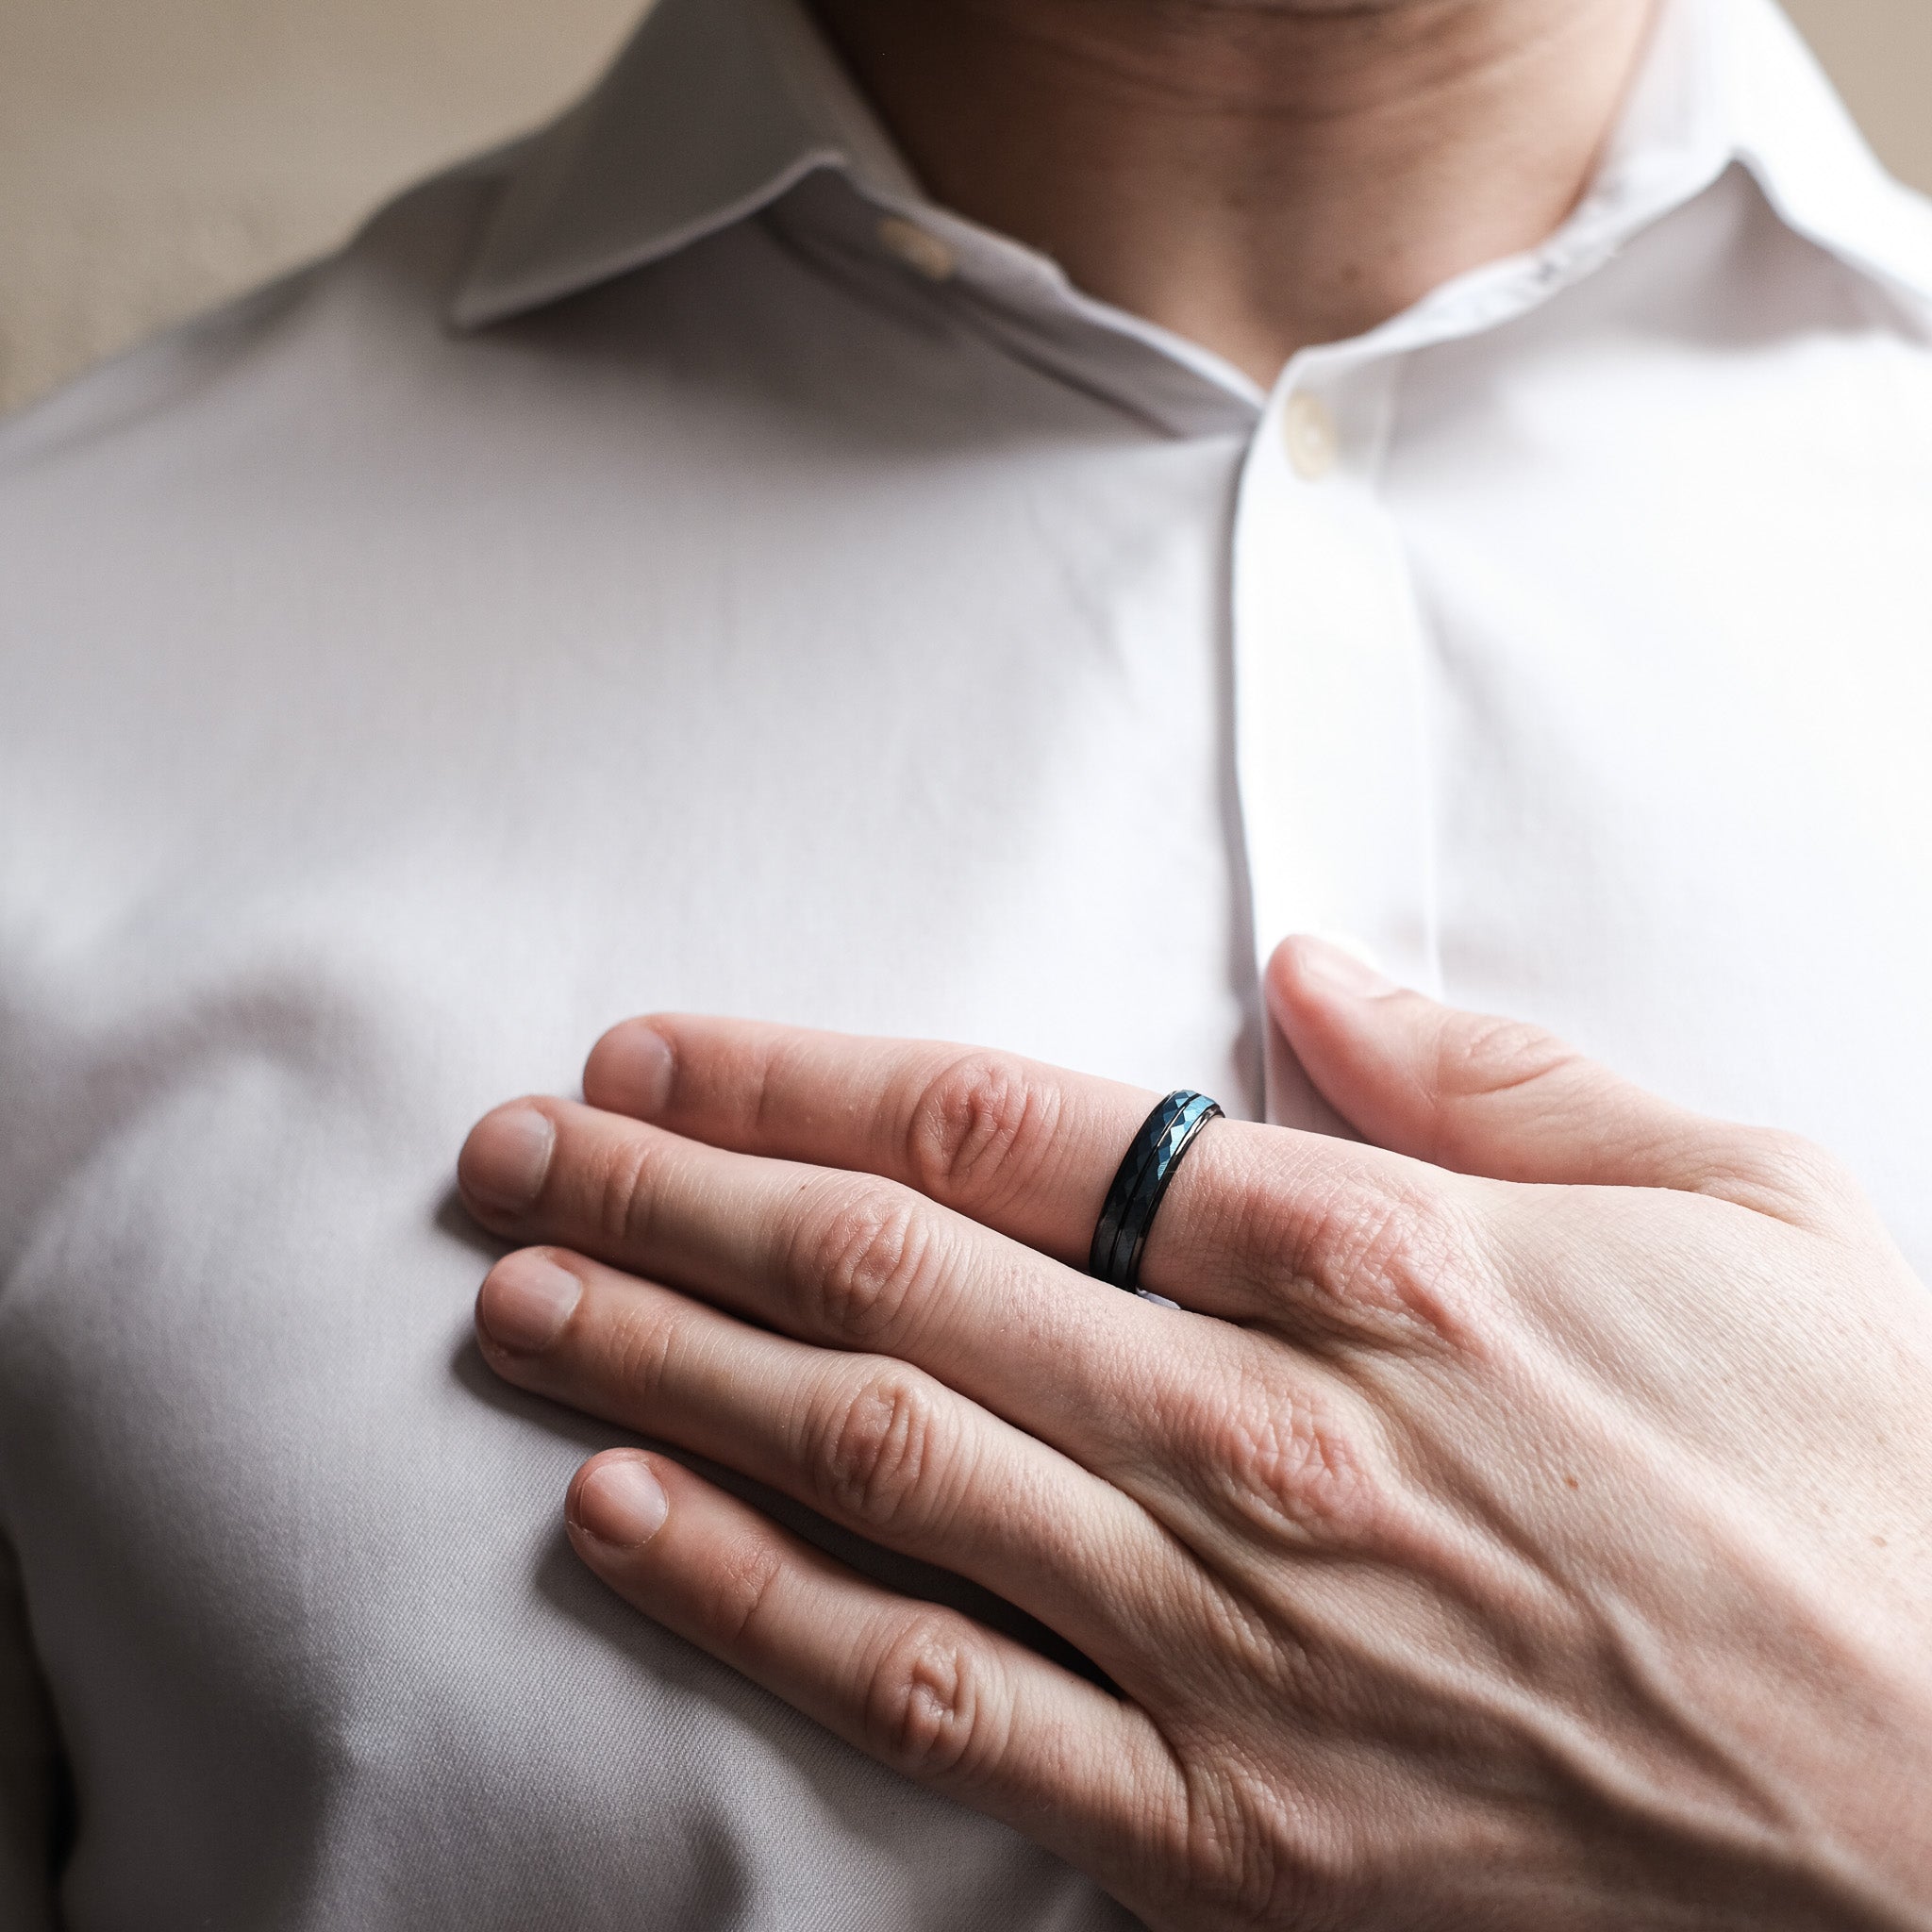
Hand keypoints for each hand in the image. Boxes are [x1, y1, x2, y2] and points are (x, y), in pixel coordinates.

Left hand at [456, 939, 1931, 1929]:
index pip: (1001, 1128)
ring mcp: (1226, 1632)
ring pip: (871, 1466)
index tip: (664, 1050)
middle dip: (673, 1198)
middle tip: (516, 1150)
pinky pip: (936, 1693)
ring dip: (664, 1371)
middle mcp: (1260, 1429)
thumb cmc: (1865, 1473)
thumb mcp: (1737, 1200)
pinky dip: (758, 1605)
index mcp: (1374, 1257)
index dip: (801, 1077)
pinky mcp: (1224, 1817)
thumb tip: (1310, 974)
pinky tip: (623, 1524)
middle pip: (886, 1279)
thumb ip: (1495, 1075)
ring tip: (515, 1297)